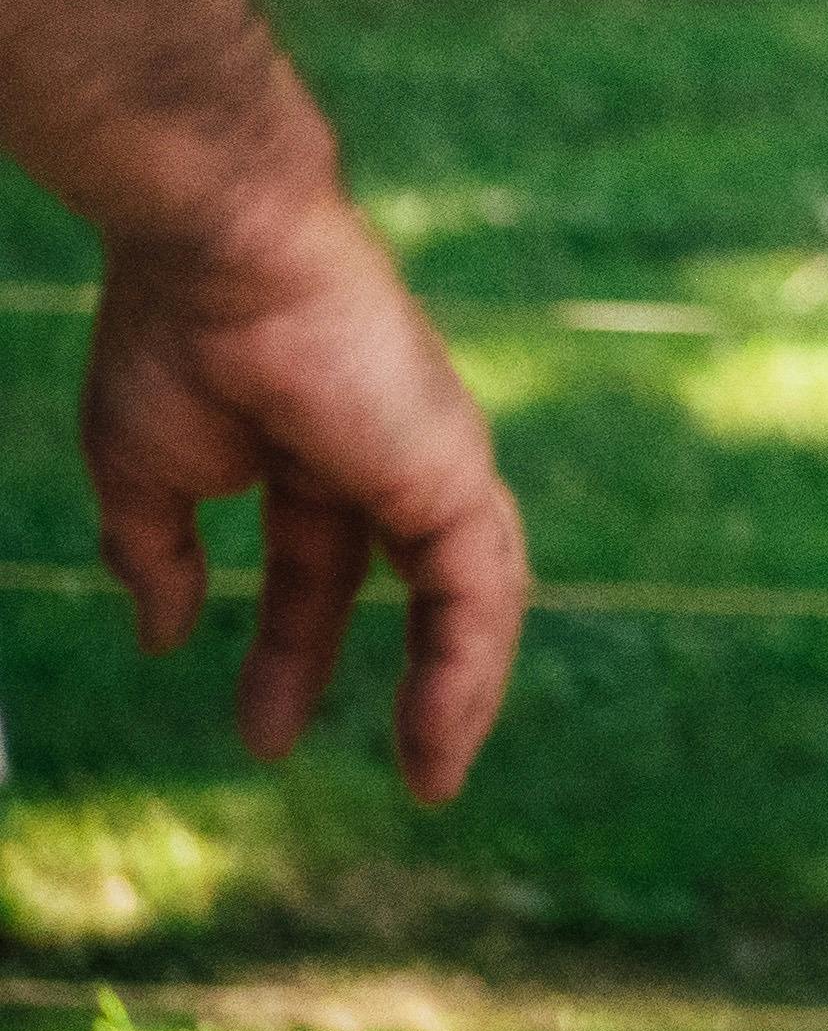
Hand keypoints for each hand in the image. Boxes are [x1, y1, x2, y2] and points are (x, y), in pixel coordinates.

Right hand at [82, 186, 528, 804]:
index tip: (264, 729)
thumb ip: (158, 553)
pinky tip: (443, 737)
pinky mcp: (457, 475)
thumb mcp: (144, 472)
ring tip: (434, 778)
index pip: (319, 570)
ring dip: (456, 692)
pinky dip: (468, 668)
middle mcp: (390, 457)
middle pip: (413, 589)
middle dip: (405, 678)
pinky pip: (481, 592)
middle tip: (409, 770)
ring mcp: (435, 462)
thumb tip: (165, 633)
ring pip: (471, 598)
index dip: (294, 649)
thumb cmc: (176, 338)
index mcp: (315, 450)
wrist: (221, 252)